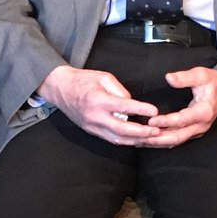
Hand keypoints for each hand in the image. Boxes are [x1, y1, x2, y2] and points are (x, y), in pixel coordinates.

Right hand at [38, 65, 159, 144]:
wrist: (60, 89)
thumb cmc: (82, 80)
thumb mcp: (103, 76)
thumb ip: (119, 90)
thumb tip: (132, 103)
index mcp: (98, 100)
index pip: (122, 106)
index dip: (140, 109)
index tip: (154, 111)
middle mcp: (94, 116)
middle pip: (121, 129)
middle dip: (140, 132)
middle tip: (156, 132)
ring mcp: (92, 126)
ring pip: (117, 139)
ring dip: (135, 140)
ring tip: (151, 139)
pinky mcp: (91, 131)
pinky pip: (111, 139)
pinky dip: (126, 141)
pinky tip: (137, 140)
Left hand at [142, 66, 216, 146]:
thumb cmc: (212, 82)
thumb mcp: (201, 75)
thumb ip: (185, 77)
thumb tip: (169, 78)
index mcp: (204, 111)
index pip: (182, 120)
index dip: (166, 121)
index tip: (151, 120)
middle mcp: (201, 125)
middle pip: (178, 136)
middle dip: (159, 138)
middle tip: (141, 136)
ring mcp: (198, 130)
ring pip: (177, 140)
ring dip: (159, 142)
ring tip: (142, 140)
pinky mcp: (194, 132)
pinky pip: (178, 139)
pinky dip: (164, 141)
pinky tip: (151, 140)